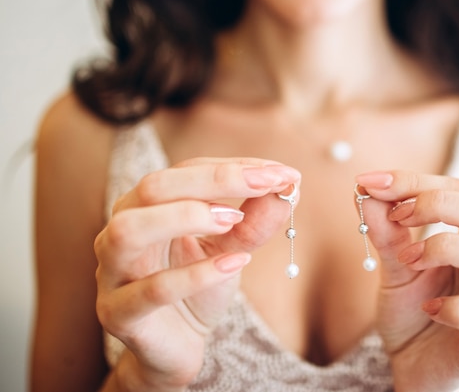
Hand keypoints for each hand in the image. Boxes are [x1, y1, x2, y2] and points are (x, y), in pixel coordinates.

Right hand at [94, 158, 299, 389]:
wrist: (177, 347)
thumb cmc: (199, 290)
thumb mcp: (232, 250)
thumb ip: (256, 220)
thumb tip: (290, 183)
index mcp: (147, 206)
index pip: (186, 170)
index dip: (234, 167)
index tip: (281, 172)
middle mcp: (121, 229)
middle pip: (153, 187)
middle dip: (214, 180)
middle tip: (265, 185)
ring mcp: (112, 272)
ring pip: (130, 230)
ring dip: (185, 217)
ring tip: (233, 218)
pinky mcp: (118, 313)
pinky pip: (153, 290)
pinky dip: (197, 274)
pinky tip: (235, 264)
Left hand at [355, 171, 458, 391]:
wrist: (415, 366)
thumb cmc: (414, 311)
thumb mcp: (394, 266)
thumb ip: (385, 231)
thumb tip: (365, 187)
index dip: (415, 181)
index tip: (369, 184)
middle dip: (441, 204)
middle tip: (398, 218)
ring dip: (449, 249)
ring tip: (410, 261)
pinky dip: (457, 307)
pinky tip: (430, 308)